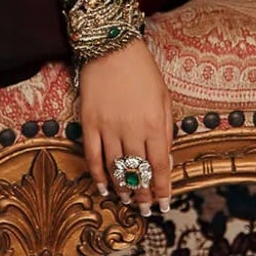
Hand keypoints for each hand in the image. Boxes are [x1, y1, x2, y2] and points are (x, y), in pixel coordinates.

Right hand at [78, 36, 172, 211]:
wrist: (112, 47)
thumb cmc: (143, 71)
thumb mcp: (164, 97)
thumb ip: (166, 129)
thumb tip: (165, 160)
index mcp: (154, 124)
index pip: (160, 167)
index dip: (162, 189)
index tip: (164, 203)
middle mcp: (132, 129)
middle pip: (137, 172)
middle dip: (143, 195)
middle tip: (145, 208)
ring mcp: (108, 127)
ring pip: (115, 168)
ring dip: (122, 189)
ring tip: (127, 200)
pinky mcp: (89, 122)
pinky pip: (92, 156)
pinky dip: (98, 176)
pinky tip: (103, 187)